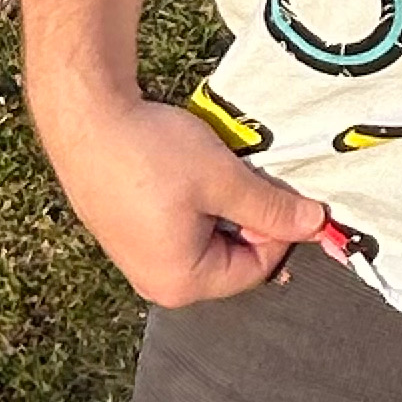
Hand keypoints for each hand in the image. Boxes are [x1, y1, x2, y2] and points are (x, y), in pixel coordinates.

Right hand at [39, 89, 329, 307]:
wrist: (84, 119)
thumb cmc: (150, 153)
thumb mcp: (223, 178)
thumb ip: (272, 207)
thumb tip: (316, 224)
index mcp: (182, 283)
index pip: (257, 269)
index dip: (279, 229)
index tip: (286, 190)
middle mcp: (158, 283)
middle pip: (231, 258)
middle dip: (247, 217)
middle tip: (246, 174)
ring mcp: (139, 259)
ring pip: (206, 238)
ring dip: (221, 205)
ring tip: (213, 168)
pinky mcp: (128, 233)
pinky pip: (179, 227)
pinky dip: (194, 201)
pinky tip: (187, 169)